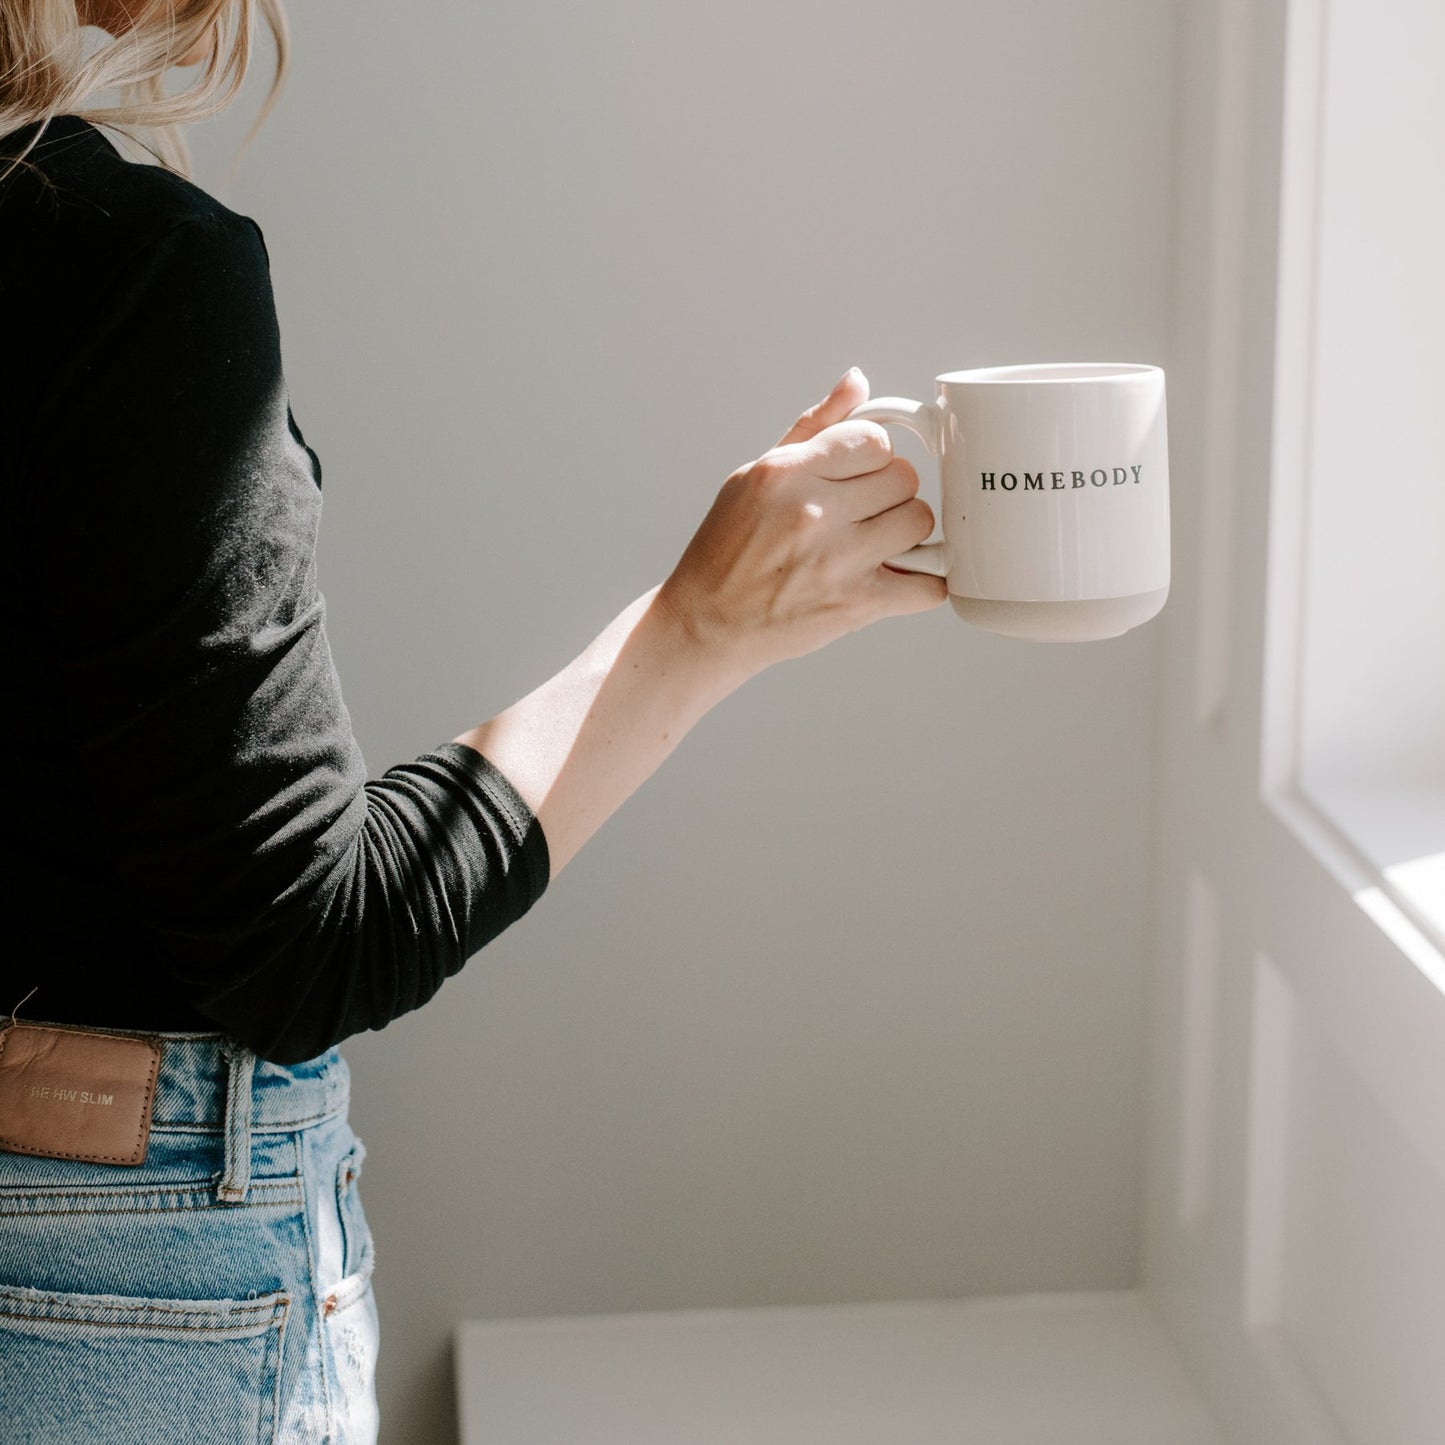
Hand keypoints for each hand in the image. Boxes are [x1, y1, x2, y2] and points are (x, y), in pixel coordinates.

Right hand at [656, 367, 947, 680]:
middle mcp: (813, 513)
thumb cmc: (728, 551)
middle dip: (890, 494)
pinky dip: (923, 583)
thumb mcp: (755, 476)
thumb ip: (813, 429)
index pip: (873, 440)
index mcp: (787, 474)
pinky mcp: (856, 605)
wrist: (708, 623)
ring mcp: (838, 561)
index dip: (874, 456)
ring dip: (906, 533)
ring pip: (919, 522)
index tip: (860, 475)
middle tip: (865, 513)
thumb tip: (857, 382)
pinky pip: (928, 585)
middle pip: (904, 478)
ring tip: (877, 544)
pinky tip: (899, 578)